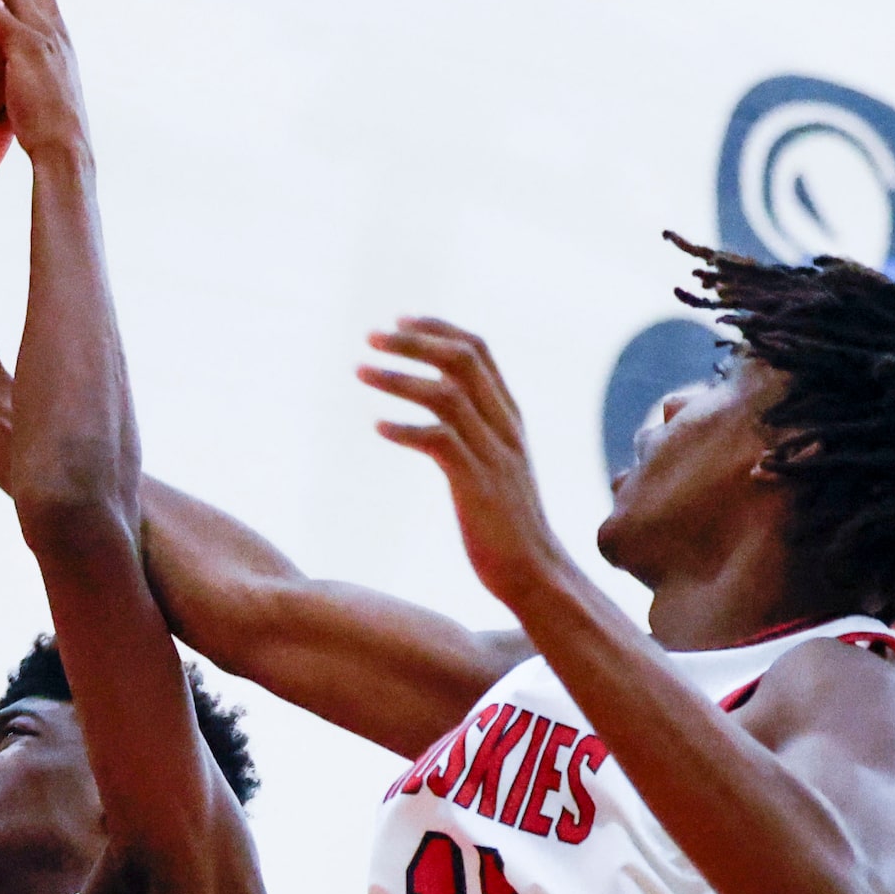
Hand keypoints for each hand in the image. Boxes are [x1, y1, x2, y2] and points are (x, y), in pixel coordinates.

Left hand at [359, 317, 570, 607]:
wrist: (535, 573)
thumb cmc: (506, 526)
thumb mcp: (494, 468)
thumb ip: (476, 435)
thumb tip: (443, 417)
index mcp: (509, 417)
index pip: (477, 351)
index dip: (437, 328)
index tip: (398, 320)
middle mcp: (504, 427)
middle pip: (462, 360)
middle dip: (414, 341)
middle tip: (370, 335)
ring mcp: (493, 454)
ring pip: (447, 394)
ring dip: (398, 376)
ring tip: (359, 370)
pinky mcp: (476, 484)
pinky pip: (439, 441)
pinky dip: (405, 428)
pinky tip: (377, 427)